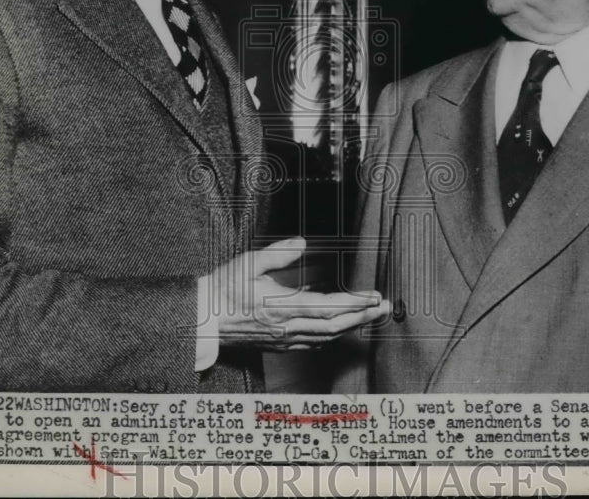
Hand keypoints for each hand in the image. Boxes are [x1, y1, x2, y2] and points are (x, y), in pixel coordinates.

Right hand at [208, 237, 389, 350]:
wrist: (204, 320)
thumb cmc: (223, 290)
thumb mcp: (248, 263)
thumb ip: (277, 254)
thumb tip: (301, 243)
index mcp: (281, 306)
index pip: (328, 307)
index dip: (354, 303)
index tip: (373, 297)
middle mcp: (287, 327)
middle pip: (335, 326)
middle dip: (364, 316)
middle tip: (385, 307)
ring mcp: (284, 339)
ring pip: (327, 337)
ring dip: (352, 326)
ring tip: (370, 315)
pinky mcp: (280, 345)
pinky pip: (314, 343)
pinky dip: (332, 335)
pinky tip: (341, 327)